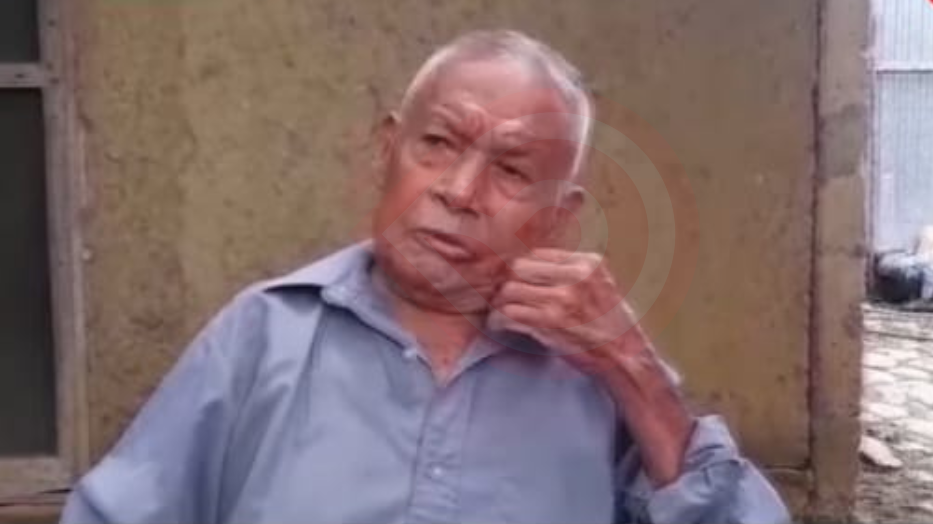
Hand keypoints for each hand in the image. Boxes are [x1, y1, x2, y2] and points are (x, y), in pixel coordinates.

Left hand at [488, 248, 693, 485]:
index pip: (537, 254)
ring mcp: (563, 298)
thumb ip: (574, 272)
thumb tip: (533, 267)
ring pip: (509, 290)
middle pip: (519, 267)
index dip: (525, 271)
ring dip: (500, 304)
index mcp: (589, 263)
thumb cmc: (612, 326)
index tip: (520, 285)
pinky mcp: (550, 322)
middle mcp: (576, 276)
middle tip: (505, 299)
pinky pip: (508, 314)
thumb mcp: (602, 286)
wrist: (626, 358)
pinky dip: (498, 321)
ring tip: (500, 314)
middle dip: (509, 284)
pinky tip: (500, 327)